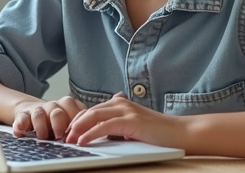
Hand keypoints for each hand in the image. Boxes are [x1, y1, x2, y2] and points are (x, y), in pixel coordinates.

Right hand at [12, 96, 87, 139]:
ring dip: (40, 126)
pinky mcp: (23, 114)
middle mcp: (54, 106)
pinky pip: (22, 117)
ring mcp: (38, 110)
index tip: (75, 137)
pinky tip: (19, 132)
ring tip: (42, 137)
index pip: (76, 112)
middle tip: (59, 137)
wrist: (32, 112)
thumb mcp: (70, 122)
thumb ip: (77, 127)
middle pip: (58, 112)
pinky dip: (20, 124)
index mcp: (69, 107)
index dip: (76, 125)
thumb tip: (85, 138)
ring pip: (39, 114)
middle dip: (59, 125)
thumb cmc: (55, 121)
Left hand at [65, 92, 184, 147]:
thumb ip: (117, 125)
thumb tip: (99, 132)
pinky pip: (104, 126)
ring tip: (68, 139)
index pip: (91, 110)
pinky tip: (82, 140)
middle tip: (63, 136)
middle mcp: (120, 103)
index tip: (67, 131)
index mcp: (119, 104)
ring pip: (93, 116)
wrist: (181, 133)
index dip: (77, 120)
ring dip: (77, 128)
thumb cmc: (159, 134)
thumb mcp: (133, 127)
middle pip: (88, 111)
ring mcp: (126, 110)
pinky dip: (90, 133)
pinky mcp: (130, 121)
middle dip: (73, 124)